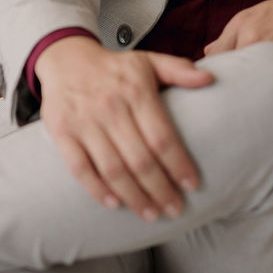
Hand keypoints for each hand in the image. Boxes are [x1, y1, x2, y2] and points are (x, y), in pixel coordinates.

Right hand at [35, 36, 213, 219]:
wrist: (65, 58)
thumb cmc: (114, 68)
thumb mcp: (148, 61)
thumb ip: (179, 70)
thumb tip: (210, 78)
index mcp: (136, 91)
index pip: (162, 136)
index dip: (178, 164)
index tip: (192, 185)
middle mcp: (110, 107)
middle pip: (140, 159)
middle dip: (160, 189)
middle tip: (174, 209)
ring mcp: (84, 122)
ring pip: (112, 168)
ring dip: (133, 196)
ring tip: (151, 214)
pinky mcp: (62, 133)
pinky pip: (80, 167)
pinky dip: (97, 189)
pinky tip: (115, 204)